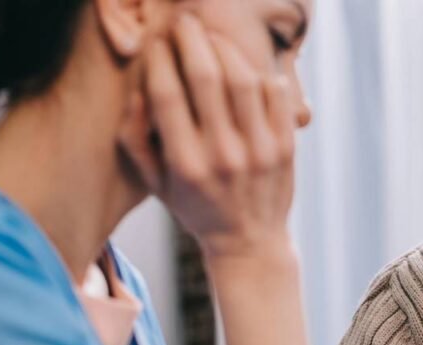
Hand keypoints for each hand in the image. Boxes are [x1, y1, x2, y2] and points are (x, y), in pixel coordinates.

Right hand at [119, 14, 296, 261]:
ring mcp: (259, 151)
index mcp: (186, 165)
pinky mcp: (286, 148)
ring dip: (224, 48)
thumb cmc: (196, 208)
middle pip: (205, 79)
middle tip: (183, 23)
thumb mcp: (155, 184)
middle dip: (190, 41)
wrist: (250, 241)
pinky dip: (259, 73)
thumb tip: (136, 93)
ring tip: (211, 37)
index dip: (159, 61)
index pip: (168, 96)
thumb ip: (136, 140)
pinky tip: (243, 66)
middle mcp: (224, 156)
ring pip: (242, 80)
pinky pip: (275, 96)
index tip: (155, 44)